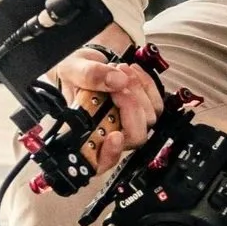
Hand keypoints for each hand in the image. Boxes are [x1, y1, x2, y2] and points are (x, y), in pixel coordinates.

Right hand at [54, 41, 162, 174]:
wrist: (84, 64)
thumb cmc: (73, 75)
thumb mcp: (70, 70)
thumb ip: (87, 75)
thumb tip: (115, 80)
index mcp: (84, 134)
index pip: (100, 161)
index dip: (110, 154)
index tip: (114, 136)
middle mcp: (108, 134)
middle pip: (132, 138)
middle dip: (130, 108)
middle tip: (116, 86)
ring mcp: (126, 124)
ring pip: (148, 120)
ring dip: (138, 91)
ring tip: (119, 72)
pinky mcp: (141, 111)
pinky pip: (156, 104)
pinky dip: (147, 85)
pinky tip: (131, 74)